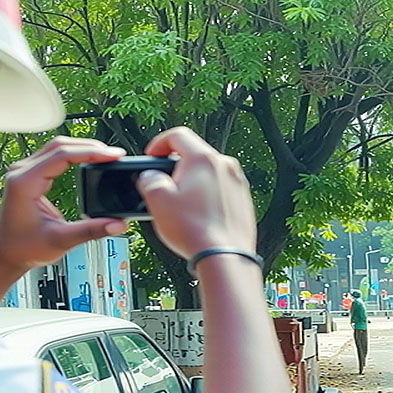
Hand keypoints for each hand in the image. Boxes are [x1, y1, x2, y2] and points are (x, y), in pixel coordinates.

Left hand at [0, 137, 128, 270]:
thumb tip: (117, 224)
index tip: (113, 156)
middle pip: (60, 145)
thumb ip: (91, 231)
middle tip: (114, 155)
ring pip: (57, 147)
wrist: (6, 254)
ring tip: (105, 155)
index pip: (62, 155)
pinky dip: (74, 155)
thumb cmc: (24, 248)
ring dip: (82, 148)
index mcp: (24, 183)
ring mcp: (23, 172)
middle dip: (90, 147)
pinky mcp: (29, 175)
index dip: (91, 152)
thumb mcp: (61, 240)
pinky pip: (53, 155)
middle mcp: (21, 172)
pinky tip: (88, 159)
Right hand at [136, 127, 255, 258]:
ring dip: (192, 182)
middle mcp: (225, 165)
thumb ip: (149, 180)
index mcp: (203, 159)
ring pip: (209, 173)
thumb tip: (151, 177)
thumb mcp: (158, 201)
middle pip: (195, 154)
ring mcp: (237, 183)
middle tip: (164, 185)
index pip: (178, 135)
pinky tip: (198, 216)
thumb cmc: (194, 230)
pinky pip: (220, 190)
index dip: (159, 144)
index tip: (152, 157)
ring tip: (181, 205)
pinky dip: (207, 196)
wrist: (224, 257)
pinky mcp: (243, 200)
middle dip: (176, 167)